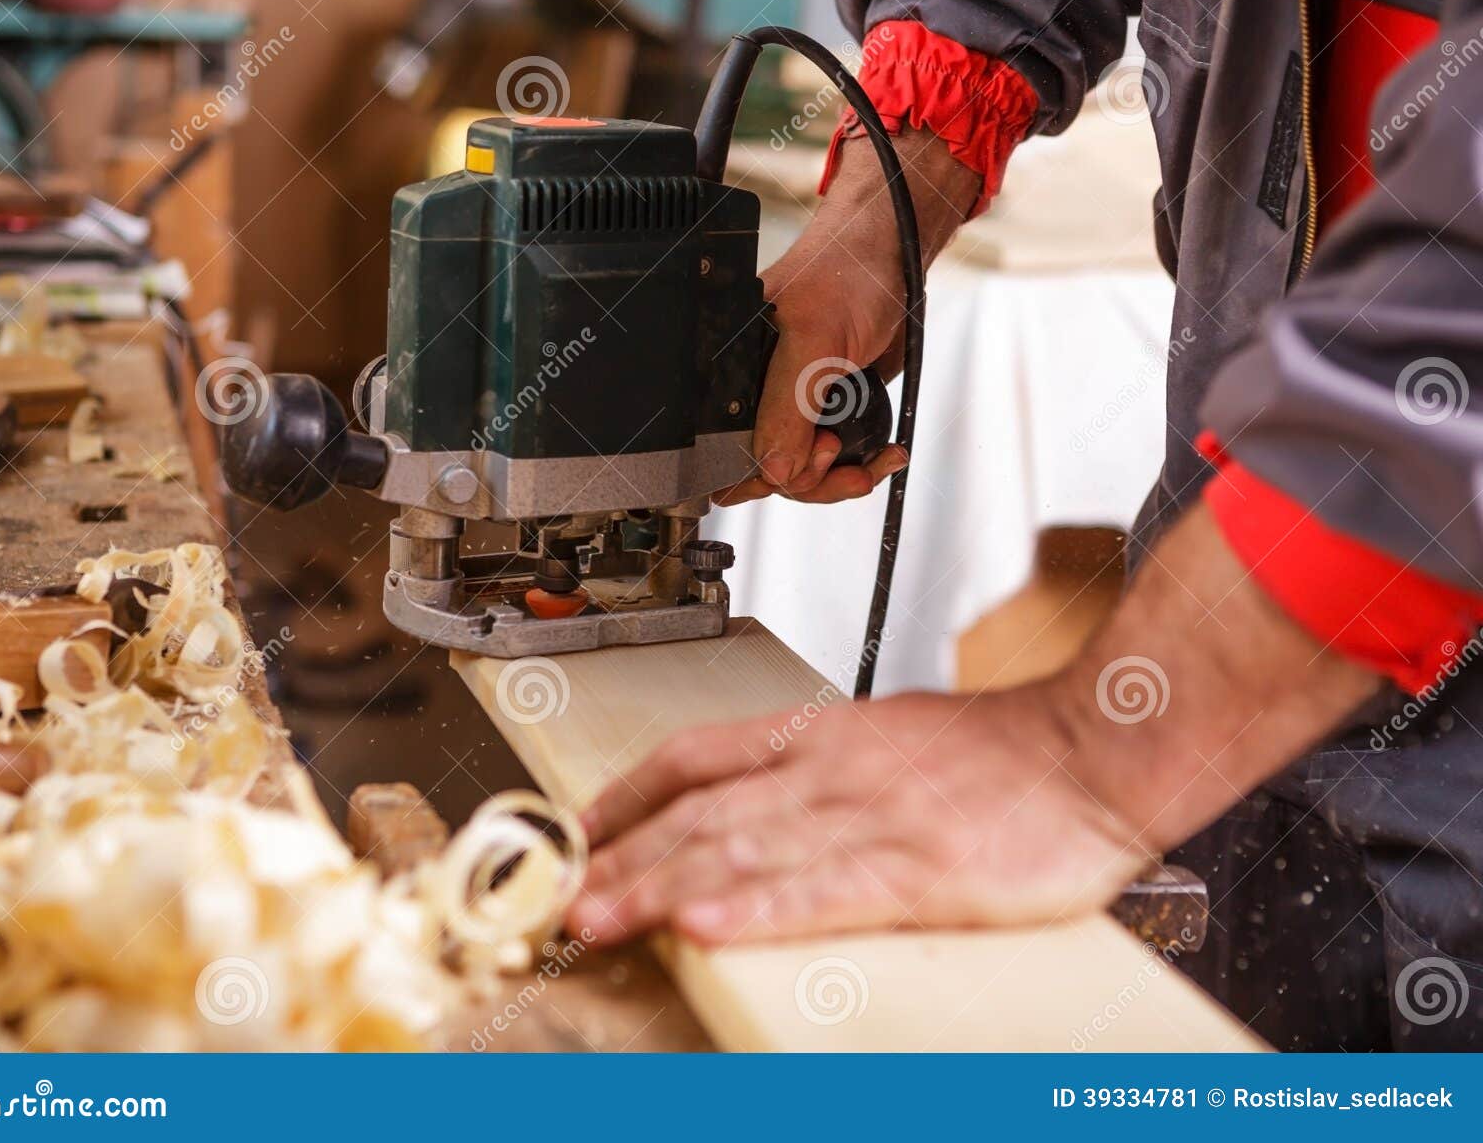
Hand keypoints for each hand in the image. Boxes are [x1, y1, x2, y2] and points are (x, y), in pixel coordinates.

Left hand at [566, 688, 1148, 944]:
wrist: (1093, 747)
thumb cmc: (1000, 752)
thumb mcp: (889, 734)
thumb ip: (820, 767)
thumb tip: (756, 805)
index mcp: (821, 732)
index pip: (694, 756)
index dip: (627, 795)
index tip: (581, 831)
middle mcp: (830, 768)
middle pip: (701, 812)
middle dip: (623, 856)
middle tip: (563, 893)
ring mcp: (871, 817)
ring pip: (742, 850)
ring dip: (659, 886)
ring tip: (602, 916)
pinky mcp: (918, 870)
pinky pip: (820, 891)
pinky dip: (755, 908)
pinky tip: (705, 924)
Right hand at [716, 127, 980, 505]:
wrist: (894, 258)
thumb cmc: (845, 272)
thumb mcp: (814, 339)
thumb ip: (789, 405)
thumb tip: (776, 470)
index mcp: (729, 374)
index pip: (725, 452)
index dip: (763, 472)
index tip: (807, 463)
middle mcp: (753, 394)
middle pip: (763, 472)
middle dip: (807, 479)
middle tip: (836, 455)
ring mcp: (788, 406)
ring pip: (797, 473)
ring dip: (837, 479)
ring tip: (870, 463)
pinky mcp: (821, 410)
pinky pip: (826, 461)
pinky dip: (856, 465)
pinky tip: (881, 455)